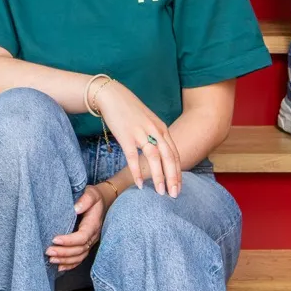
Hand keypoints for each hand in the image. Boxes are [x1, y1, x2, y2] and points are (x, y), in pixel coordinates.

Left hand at [47, 183, 113, 272]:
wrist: (103, 201)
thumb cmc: (94, 196)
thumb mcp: (91, 193)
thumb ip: (85, 200)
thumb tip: (75, 208)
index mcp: (93, 224)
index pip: (82, 237)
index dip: (69, 241)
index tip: (54, 239)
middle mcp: (93, 236)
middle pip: (79, 249)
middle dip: (63, 252)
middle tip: (48, 251)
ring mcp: (90, 242)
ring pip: (79, 256)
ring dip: (65, 260)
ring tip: (51, 259)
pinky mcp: (86, 244)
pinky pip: (80, 258)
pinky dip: (70, 265)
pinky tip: (59, 267)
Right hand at [89, 78, 181, 196]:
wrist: (111, 95)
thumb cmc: (129, 110)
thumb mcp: (148, 121)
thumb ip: (156, 136)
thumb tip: (161, 154)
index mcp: (161, 128)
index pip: (174, 154)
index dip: (178, 172)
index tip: (179, 187)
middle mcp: (154, 130)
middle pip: (168, 158)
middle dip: (172, 178)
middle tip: (174, 195)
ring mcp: (140, 133)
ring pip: (154, 158)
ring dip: (158, 177)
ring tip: (160, 192)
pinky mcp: (126, 136)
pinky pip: (133, 157)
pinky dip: (137, 171)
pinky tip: (139, 184)